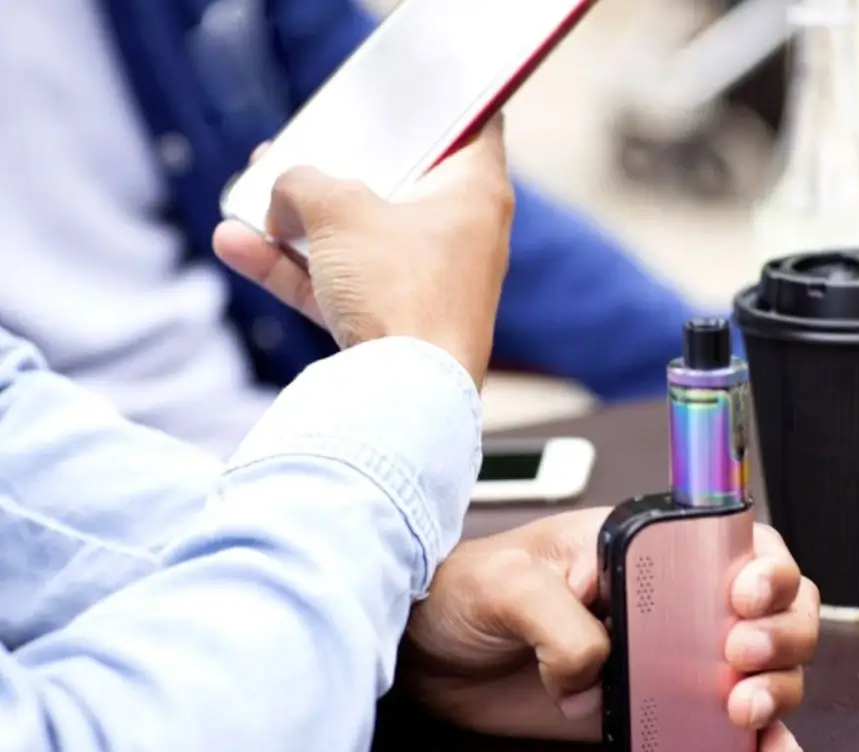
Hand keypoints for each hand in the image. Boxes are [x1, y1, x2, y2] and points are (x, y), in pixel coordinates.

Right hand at [211, 117, 513, 386]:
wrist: (406, 396)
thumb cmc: (400, 288)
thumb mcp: (338, 209)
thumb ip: (302, 183)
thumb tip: (282, 194)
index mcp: (475, 190)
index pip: (471, 125)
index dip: (436, 106)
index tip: (398, 101)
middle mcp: (462, 235)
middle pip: (399, 184)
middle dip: (339, 169)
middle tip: (300, 149)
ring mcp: (429, 283)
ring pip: (360, 239)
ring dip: (299, 222)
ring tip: (248, 197)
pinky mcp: (398, 326)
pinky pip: (342, 286)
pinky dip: (295, 270)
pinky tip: (236, 246)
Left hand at [400, 508, 818, 751]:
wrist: (432, 656)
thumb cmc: (466, 592)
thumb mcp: (505, 583)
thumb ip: (558, 621)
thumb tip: (598, 672)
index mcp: (647, 546)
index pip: (738, 542)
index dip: (765, 568)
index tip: (744, 599)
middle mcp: (672, 598)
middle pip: (773, 606)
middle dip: (781, 632)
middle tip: (742, 656)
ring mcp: (669, 656)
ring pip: (765, 665)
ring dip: (777, 687)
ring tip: (744, 710)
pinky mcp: (654, 707)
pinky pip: (723, 722)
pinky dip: (760, 738)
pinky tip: (769, 751)